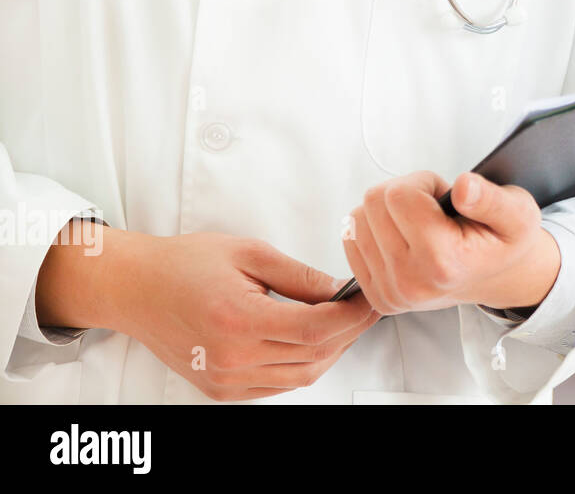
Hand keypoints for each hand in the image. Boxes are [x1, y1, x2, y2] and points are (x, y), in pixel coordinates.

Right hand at [38, 228, 379, 401]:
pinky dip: (303, 365)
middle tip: (364, 307)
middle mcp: (231, 359)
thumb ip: (300, 276)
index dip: (352, 316)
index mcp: (239, 321)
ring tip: (343, 322)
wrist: (136, 288)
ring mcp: (225, 379)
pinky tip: (311, 340)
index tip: (369, 299)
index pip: (316, 329)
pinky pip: (277, 385)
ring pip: (301, 377)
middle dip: (349, 332)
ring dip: (330, 352)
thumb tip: (340, 290)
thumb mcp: (250, 253)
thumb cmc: (184, 264)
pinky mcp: (221, 389)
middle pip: (314, 356)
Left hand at [343, 170, 560, 315]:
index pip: (399, 195)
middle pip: (373, 203)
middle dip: (403, 193)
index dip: (423, 182)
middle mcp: (411, 283)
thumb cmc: (504, 241)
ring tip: (421, 223)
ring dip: (387, 212)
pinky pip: (351, 242)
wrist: (497, 277)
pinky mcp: (376, 297)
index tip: (444, 196)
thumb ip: (491, 199)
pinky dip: (375, 230)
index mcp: (443, 262)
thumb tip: (463, 187)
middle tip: (433, 208)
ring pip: (357, 220)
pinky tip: (404, 237)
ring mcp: (390, 294)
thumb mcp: (517, 213)